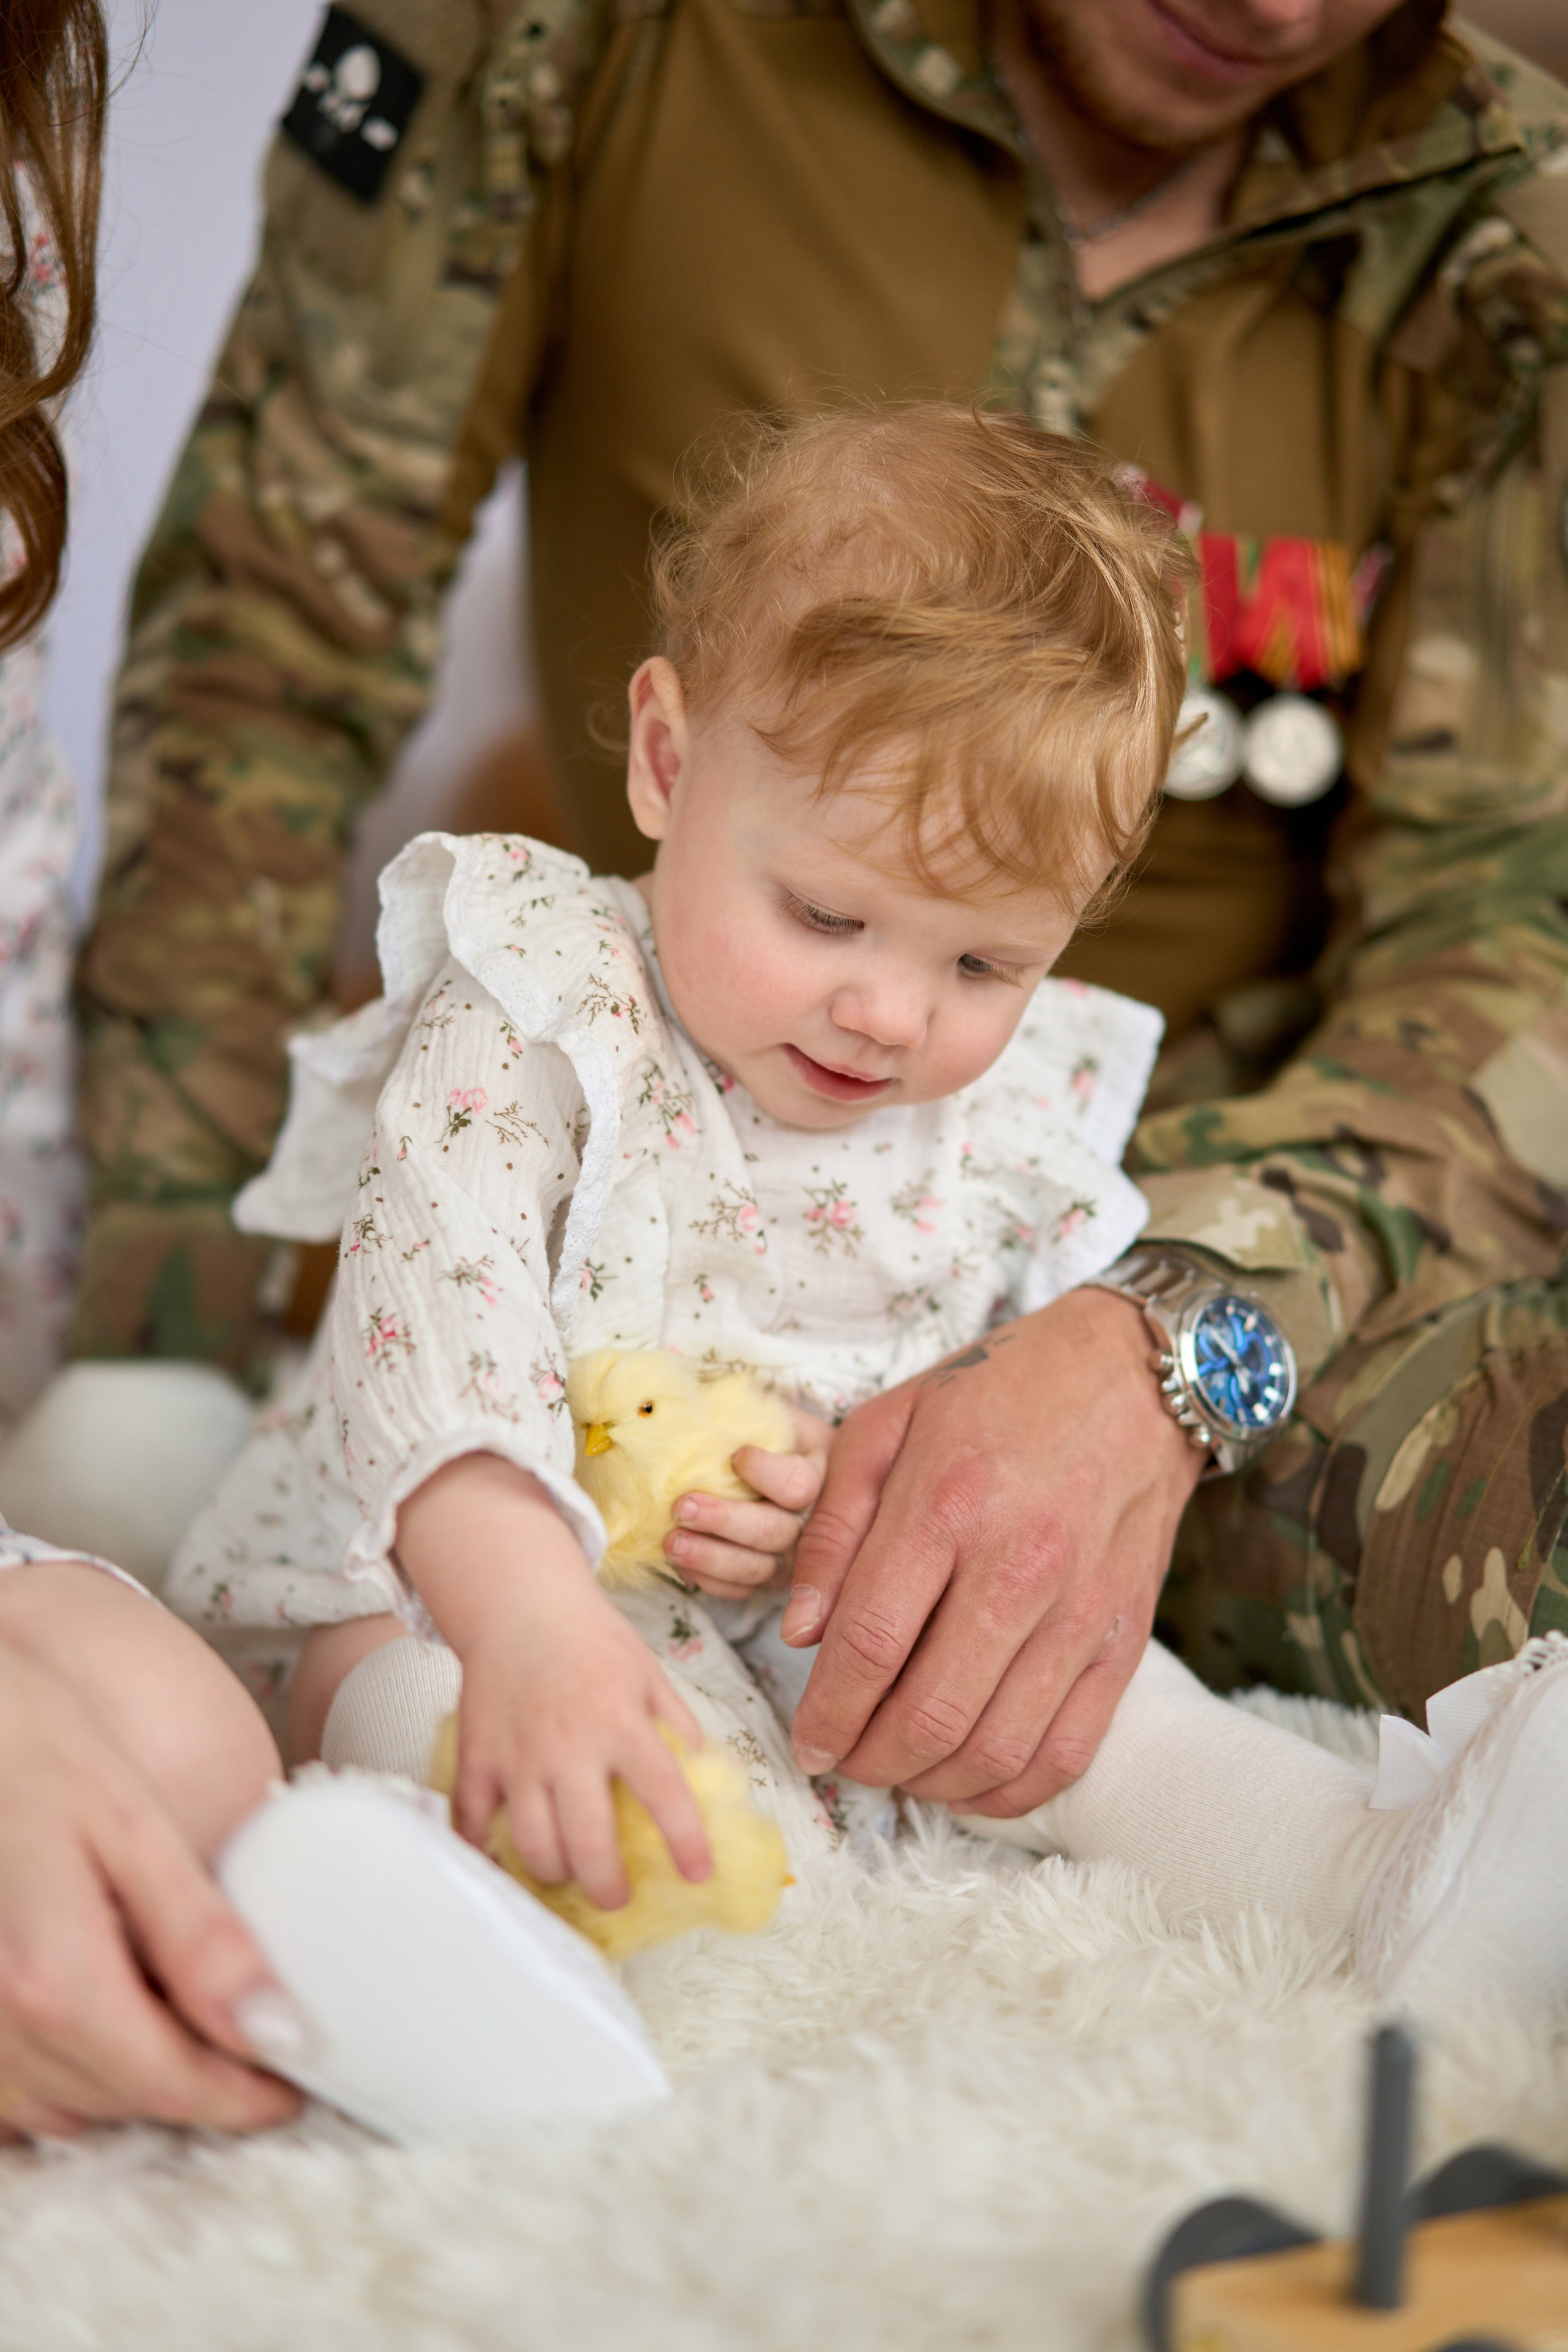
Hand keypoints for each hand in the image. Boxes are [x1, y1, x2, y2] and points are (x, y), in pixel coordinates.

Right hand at [0, 1644, 301, 2139]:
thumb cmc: (32, 1747)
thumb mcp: (132, 1827)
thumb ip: (201, 1936)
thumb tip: (274, 2029)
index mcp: (55, 1981)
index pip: (172, 2084)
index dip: (246, 2097)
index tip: (298, 2080)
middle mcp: (1, 2023)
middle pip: (125, 2099)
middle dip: (202, 2087)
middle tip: (263, 2045)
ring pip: (72, 2104)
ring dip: (141, 2083)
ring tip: (199, 2026)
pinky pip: (22, 2086)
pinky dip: (79, 2073)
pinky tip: (116, 2019)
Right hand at [397, 1453, 713, 1908]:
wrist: (521, 1606)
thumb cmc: (591, 1640)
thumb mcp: (649, 1675)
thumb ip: (677, 1726)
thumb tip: (706, 1774)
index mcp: (622, 1724)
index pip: (665, 1795)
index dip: (686, 1843)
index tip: (697, 1874)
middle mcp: (571, 1747)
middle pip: (589, 1842)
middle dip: (607, 1886)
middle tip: (617, 1894)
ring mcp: (519, 1757)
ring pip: (534, 1844)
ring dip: (556, 1872)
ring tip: (569, 1873)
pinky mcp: (478, 1758)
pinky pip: (473, 1821)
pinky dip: (483, 1851)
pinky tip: (500, 1863)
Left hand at [663, 1408, 833, 1600]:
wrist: (764, 1457)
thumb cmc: (757, 1426)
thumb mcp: (759, 1405)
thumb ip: (739, 1402)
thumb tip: (691, 1396)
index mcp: (819, 1468)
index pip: (802, 1483)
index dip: (769, 1474)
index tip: (736, 1455)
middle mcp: (814, 1519)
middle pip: (778, 1531)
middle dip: (728, 1521)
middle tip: (683, 1505)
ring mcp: (793, 1556)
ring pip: (758, 1568)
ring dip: (712, 1557)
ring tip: (671, 1540)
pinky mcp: (768, 1580)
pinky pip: (741, 1591)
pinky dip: (710, 1580)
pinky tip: (680, 1563)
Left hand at [782, 1291, 1205, 1813]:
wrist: (1136, 1376)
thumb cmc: (999, 1391)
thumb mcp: (888, 1423)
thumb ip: (834, 1528)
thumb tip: (801, 1633)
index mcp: (946, 1506)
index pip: (870, 1646)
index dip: (825, 1715)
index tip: (806, 1742)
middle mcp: (1019, 1568)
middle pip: (929, 1715)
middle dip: (868, 1761)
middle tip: (842, 1759)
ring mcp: (1081, 1612)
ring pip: (995, 1749)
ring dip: (929, 1783)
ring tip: (895, 1769)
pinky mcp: (1125, 1640)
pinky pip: (1066, 1751)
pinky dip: (1008, 1790)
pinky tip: (965, 1780)